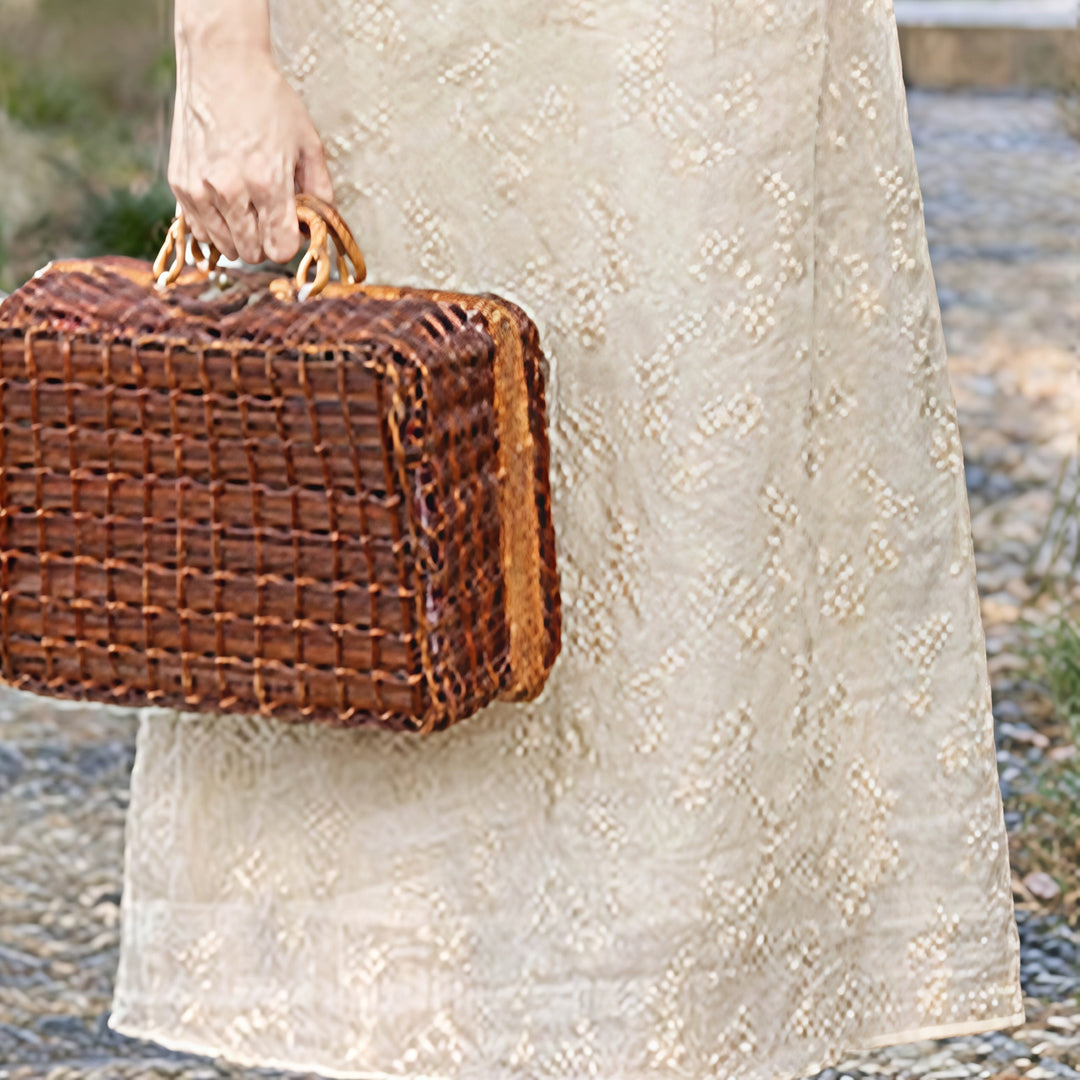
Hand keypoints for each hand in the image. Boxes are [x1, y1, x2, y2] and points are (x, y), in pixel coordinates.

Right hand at [168, 35, 332, 264]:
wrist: (221, 63)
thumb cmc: (268, 100)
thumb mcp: (308, 143)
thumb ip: (320, 191)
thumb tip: (320, 225)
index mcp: (267, 182)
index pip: (280, 249)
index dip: (289, 244)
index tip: (290, 228)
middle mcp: (230, 190)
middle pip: (252, 253)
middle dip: (266, 242)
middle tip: (269, 216)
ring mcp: (200, 188)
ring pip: (225, 246)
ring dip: (239, 237)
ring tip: (247, 208)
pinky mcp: (179, 183)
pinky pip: (199, 230)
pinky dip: (214, 226)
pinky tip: (225, 205)